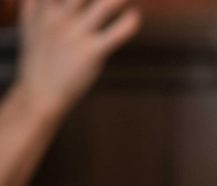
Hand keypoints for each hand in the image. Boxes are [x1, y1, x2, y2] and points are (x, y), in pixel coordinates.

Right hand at [17, 0, 140, 115]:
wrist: (39, 94)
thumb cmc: (39, 58)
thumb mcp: (30, 26)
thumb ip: (33, 5)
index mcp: (45, 7)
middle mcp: (59, 16)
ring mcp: (75, 34)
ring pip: (105, 3)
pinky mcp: (91, 52)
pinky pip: (118, 31)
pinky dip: (130, 21)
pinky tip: (134, 15)